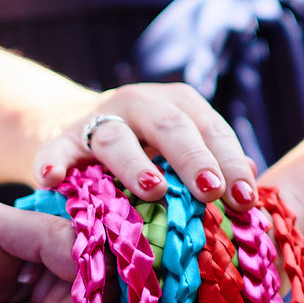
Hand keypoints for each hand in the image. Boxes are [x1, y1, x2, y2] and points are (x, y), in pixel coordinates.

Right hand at [35, 82, 258, 210]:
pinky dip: (52, 162)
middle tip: (210, 190)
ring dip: (135, 163)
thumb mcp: (179, 154)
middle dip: (194, 158)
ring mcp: (97, 120)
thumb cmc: (142, 153)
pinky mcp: (59, 140)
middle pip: (170, 126)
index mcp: (178, 105)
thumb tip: (251, 186)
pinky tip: (52, 179)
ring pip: (116, 138)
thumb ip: (214, 166)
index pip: (211, 130)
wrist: (72, 132)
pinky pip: (55, 151)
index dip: (230, 162)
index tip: (245, 198)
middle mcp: (139, 104)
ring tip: (152, 189)